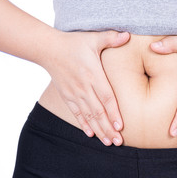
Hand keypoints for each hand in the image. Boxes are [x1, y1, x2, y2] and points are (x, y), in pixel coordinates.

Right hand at [42, 30, 129, 145]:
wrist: (48, 49)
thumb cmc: (73, 43)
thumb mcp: (93, 38)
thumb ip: (111, 38)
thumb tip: (128, 34)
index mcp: (93, 75)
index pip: (106, 97)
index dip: (113, 113)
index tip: (120, 126)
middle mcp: (84, 87)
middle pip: (98, 112)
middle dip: (108, 128)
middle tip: (118, 142)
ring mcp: (74, 93)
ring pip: (88, 116)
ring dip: (98, 130)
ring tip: (107, 142)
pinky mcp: (67, 96)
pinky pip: (76, 113)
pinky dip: (83, 124)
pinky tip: (90, 134)